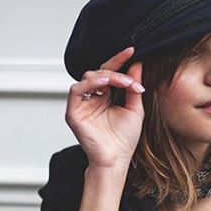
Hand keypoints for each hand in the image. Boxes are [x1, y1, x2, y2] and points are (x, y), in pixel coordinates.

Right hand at [65, 46, 144, 169]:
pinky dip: (89, 83)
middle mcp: (92, 98)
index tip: (132, 51)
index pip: (110, 72)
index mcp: (105, 97)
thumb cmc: (124, 140)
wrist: (116, 160)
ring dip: (107, 75)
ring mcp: (82, 104)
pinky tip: (104, 82)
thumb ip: (133, 87)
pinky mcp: (73, 112)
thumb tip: (137, 65)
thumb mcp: (135, 109)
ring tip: (123, 81)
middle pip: (99, 71)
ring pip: (88, 77)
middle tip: (131, 72)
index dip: (120, 60)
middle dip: (116, 68)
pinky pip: (76, 90)